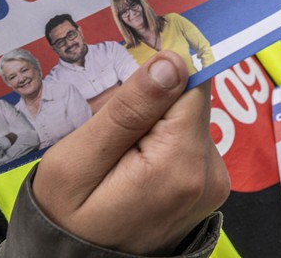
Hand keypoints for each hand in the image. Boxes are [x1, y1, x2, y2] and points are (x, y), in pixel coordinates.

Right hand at [32, 51, 229, 255]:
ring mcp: (212, 182)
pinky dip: (158, 143)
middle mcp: (210, 172)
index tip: (121, 98)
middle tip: (108, 135)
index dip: (154, 78)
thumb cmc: (68, 218)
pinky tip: (130, 165)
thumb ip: (127, 111)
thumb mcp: (78, 161)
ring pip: (185, 119)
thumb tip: (173, 62)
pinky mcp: (207, 186)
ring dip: (151, 124)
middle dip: (147, 105)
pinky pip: (186, 141)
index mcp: (180, 163)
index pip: (188, 83)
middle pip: (187, 100)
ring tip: (115, 155)